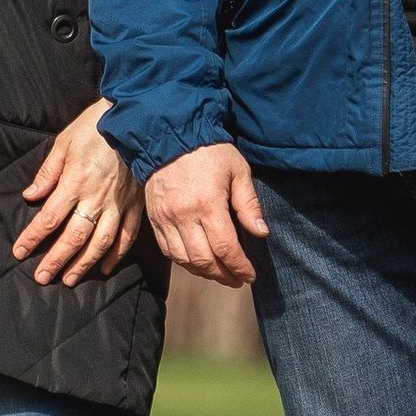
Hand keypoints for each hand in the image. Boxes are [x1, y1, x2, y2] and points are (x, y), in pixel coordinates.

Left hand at [13, 101, 142, 287]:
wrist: (135, 116)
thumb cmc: (95, 126)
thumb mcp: (64, 142)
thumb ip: (48, 172)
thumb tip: (31, 196)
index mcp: (75, 181)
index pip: (49, 217)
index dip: (33, 238)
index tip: (20, 252)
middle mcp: (96, 197)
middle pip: (73, 237)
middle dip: (55, 260)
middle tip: (42, 278)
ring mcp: (118, 203)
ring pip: (100, 242)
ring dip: (83, 264)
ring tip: (69, 280)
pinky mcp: (136, 204)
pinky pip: (126, 236)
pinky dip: (115, 255)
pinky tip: (104, 267)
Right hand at [143, 142, 269, 291]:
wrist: (170, 136)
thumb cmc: (209, 152)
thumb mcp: (237, 171)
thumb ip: (249, 204)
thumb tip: (260, 233)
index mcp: (207, 203)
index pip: (225, 248)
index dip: (239, 266)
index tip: (250, 275)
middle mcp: (184, 215)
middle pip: (204, 260)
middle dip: (223, 275)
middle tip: (237, 279)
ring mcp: (165, 218)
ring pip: (184, 260)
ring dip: (203, 273)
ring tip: (219, 273)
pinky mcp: (154, 218)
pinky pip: (168, 251)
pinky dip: (184, 262)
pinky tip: (197, 262)